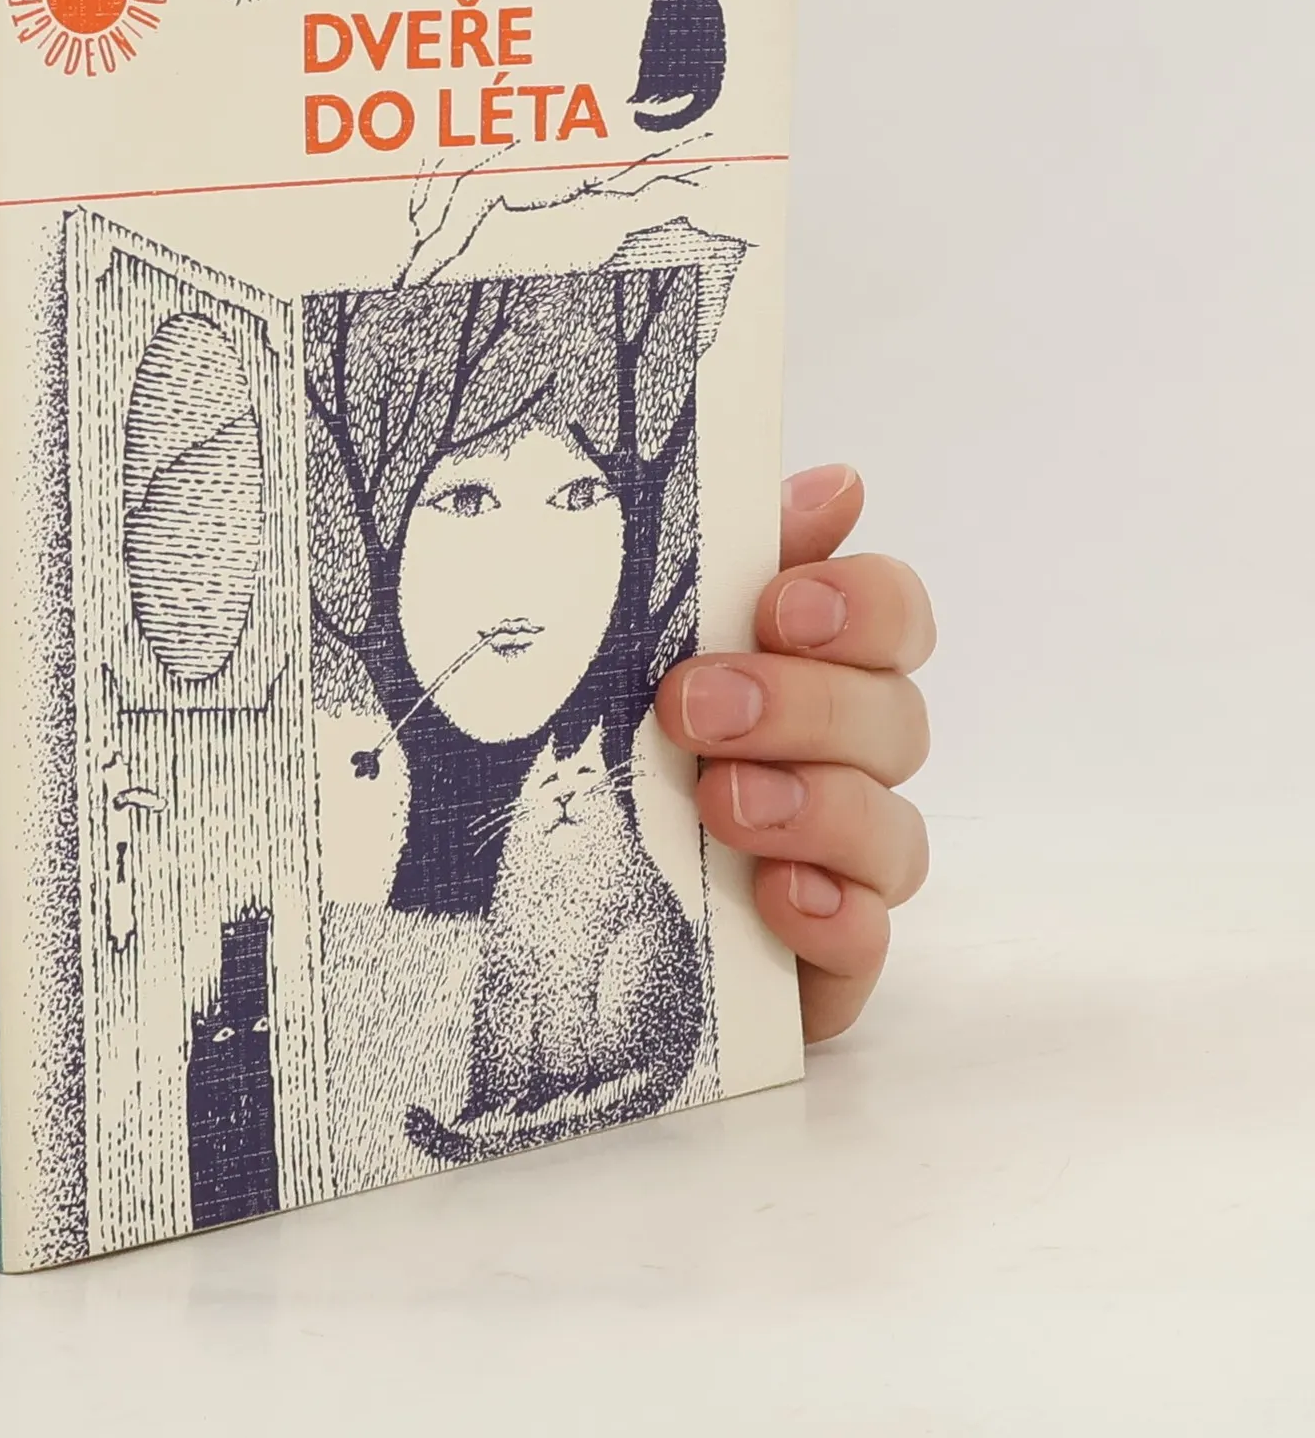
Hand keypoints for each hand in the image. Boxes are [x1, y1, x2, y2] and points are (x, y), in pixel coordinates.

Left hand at [654, 465, 933, 1042]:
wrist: (542, 903)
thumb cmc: (610, 743)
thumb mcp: (641, 640)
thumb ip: (729, 560)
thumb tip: (836, 483)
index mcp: (814, 667)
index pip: (893, 613)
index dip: (862, 603)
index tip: (779, 606)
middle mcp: (846, 758)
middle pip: (895, 718)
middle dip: (802, 706)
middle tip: (695, 708)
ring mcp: (843, 862)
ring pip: (894, 831)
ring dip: (814, 808)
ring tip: (722, 805)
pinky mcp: (822, 953)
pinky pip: (867, 939)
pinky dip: (831, 915)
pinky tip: (776, 896)